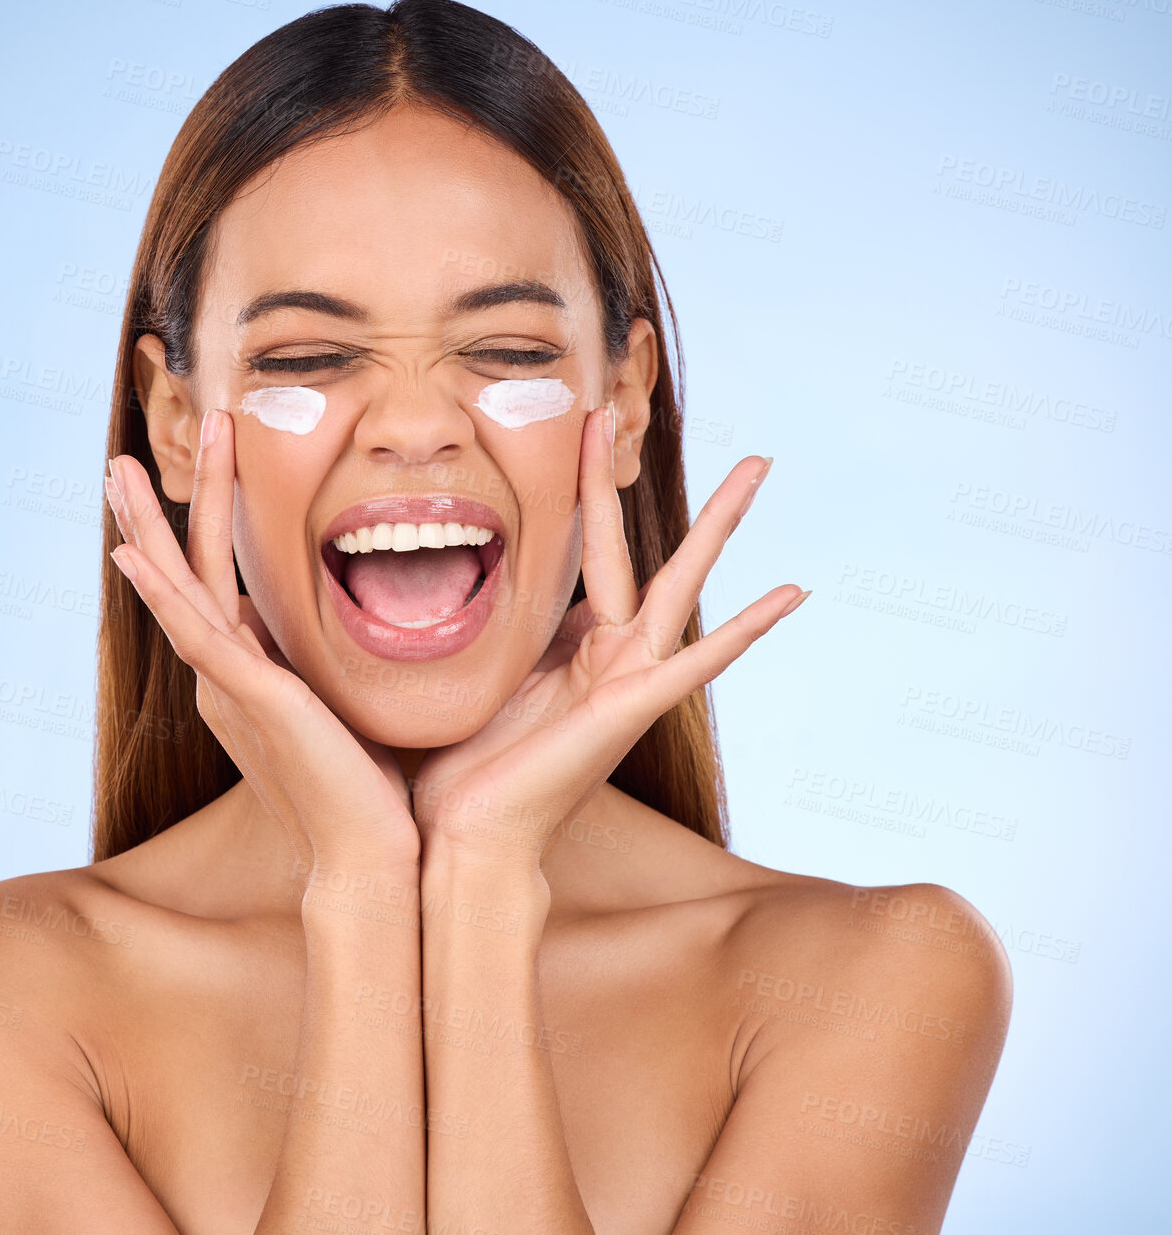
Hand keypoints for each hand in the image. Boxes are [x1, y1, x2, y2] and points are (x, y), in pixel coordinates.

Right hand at [104, 410, 417, 871]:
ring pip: (179, 586)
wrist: (369, 855)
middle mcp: (223, 678)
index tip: (197, 473)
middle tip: (121, 455)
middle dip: (154, 510)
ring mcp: (228, 687)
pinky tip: (129, 552)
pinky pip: (194, 633)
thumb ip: (317, 662)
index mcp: (244, 676)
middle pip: (181, 574)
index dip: (200, 526)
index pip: (211, 585)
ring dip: (148, 523)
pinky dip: (160, 591)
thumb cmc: (367, 787)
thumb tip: (322, 626)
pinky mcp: (248, 698)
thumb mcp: (339, 701)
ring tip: (118, 466)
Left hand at [409, 404, 805, 870]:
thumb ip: (494, 633)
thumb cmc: (461, 773)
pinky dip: (748, 627)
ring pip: (680, 582)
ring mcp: (629, 679)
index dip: (584, 491)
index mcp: (573, 648)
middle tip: (651, 410)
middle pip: (637, 550)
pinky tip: (793, 591)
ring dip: (719, 522)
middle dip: (635, 481)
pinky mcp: (634, 707)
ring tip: (759, 466)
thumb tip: (457, 587)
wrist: (467, 840)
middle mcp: (610, 656)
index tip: (579, 431)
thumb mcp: (475, 680)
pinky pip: (699, 659)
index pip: (588, 553)